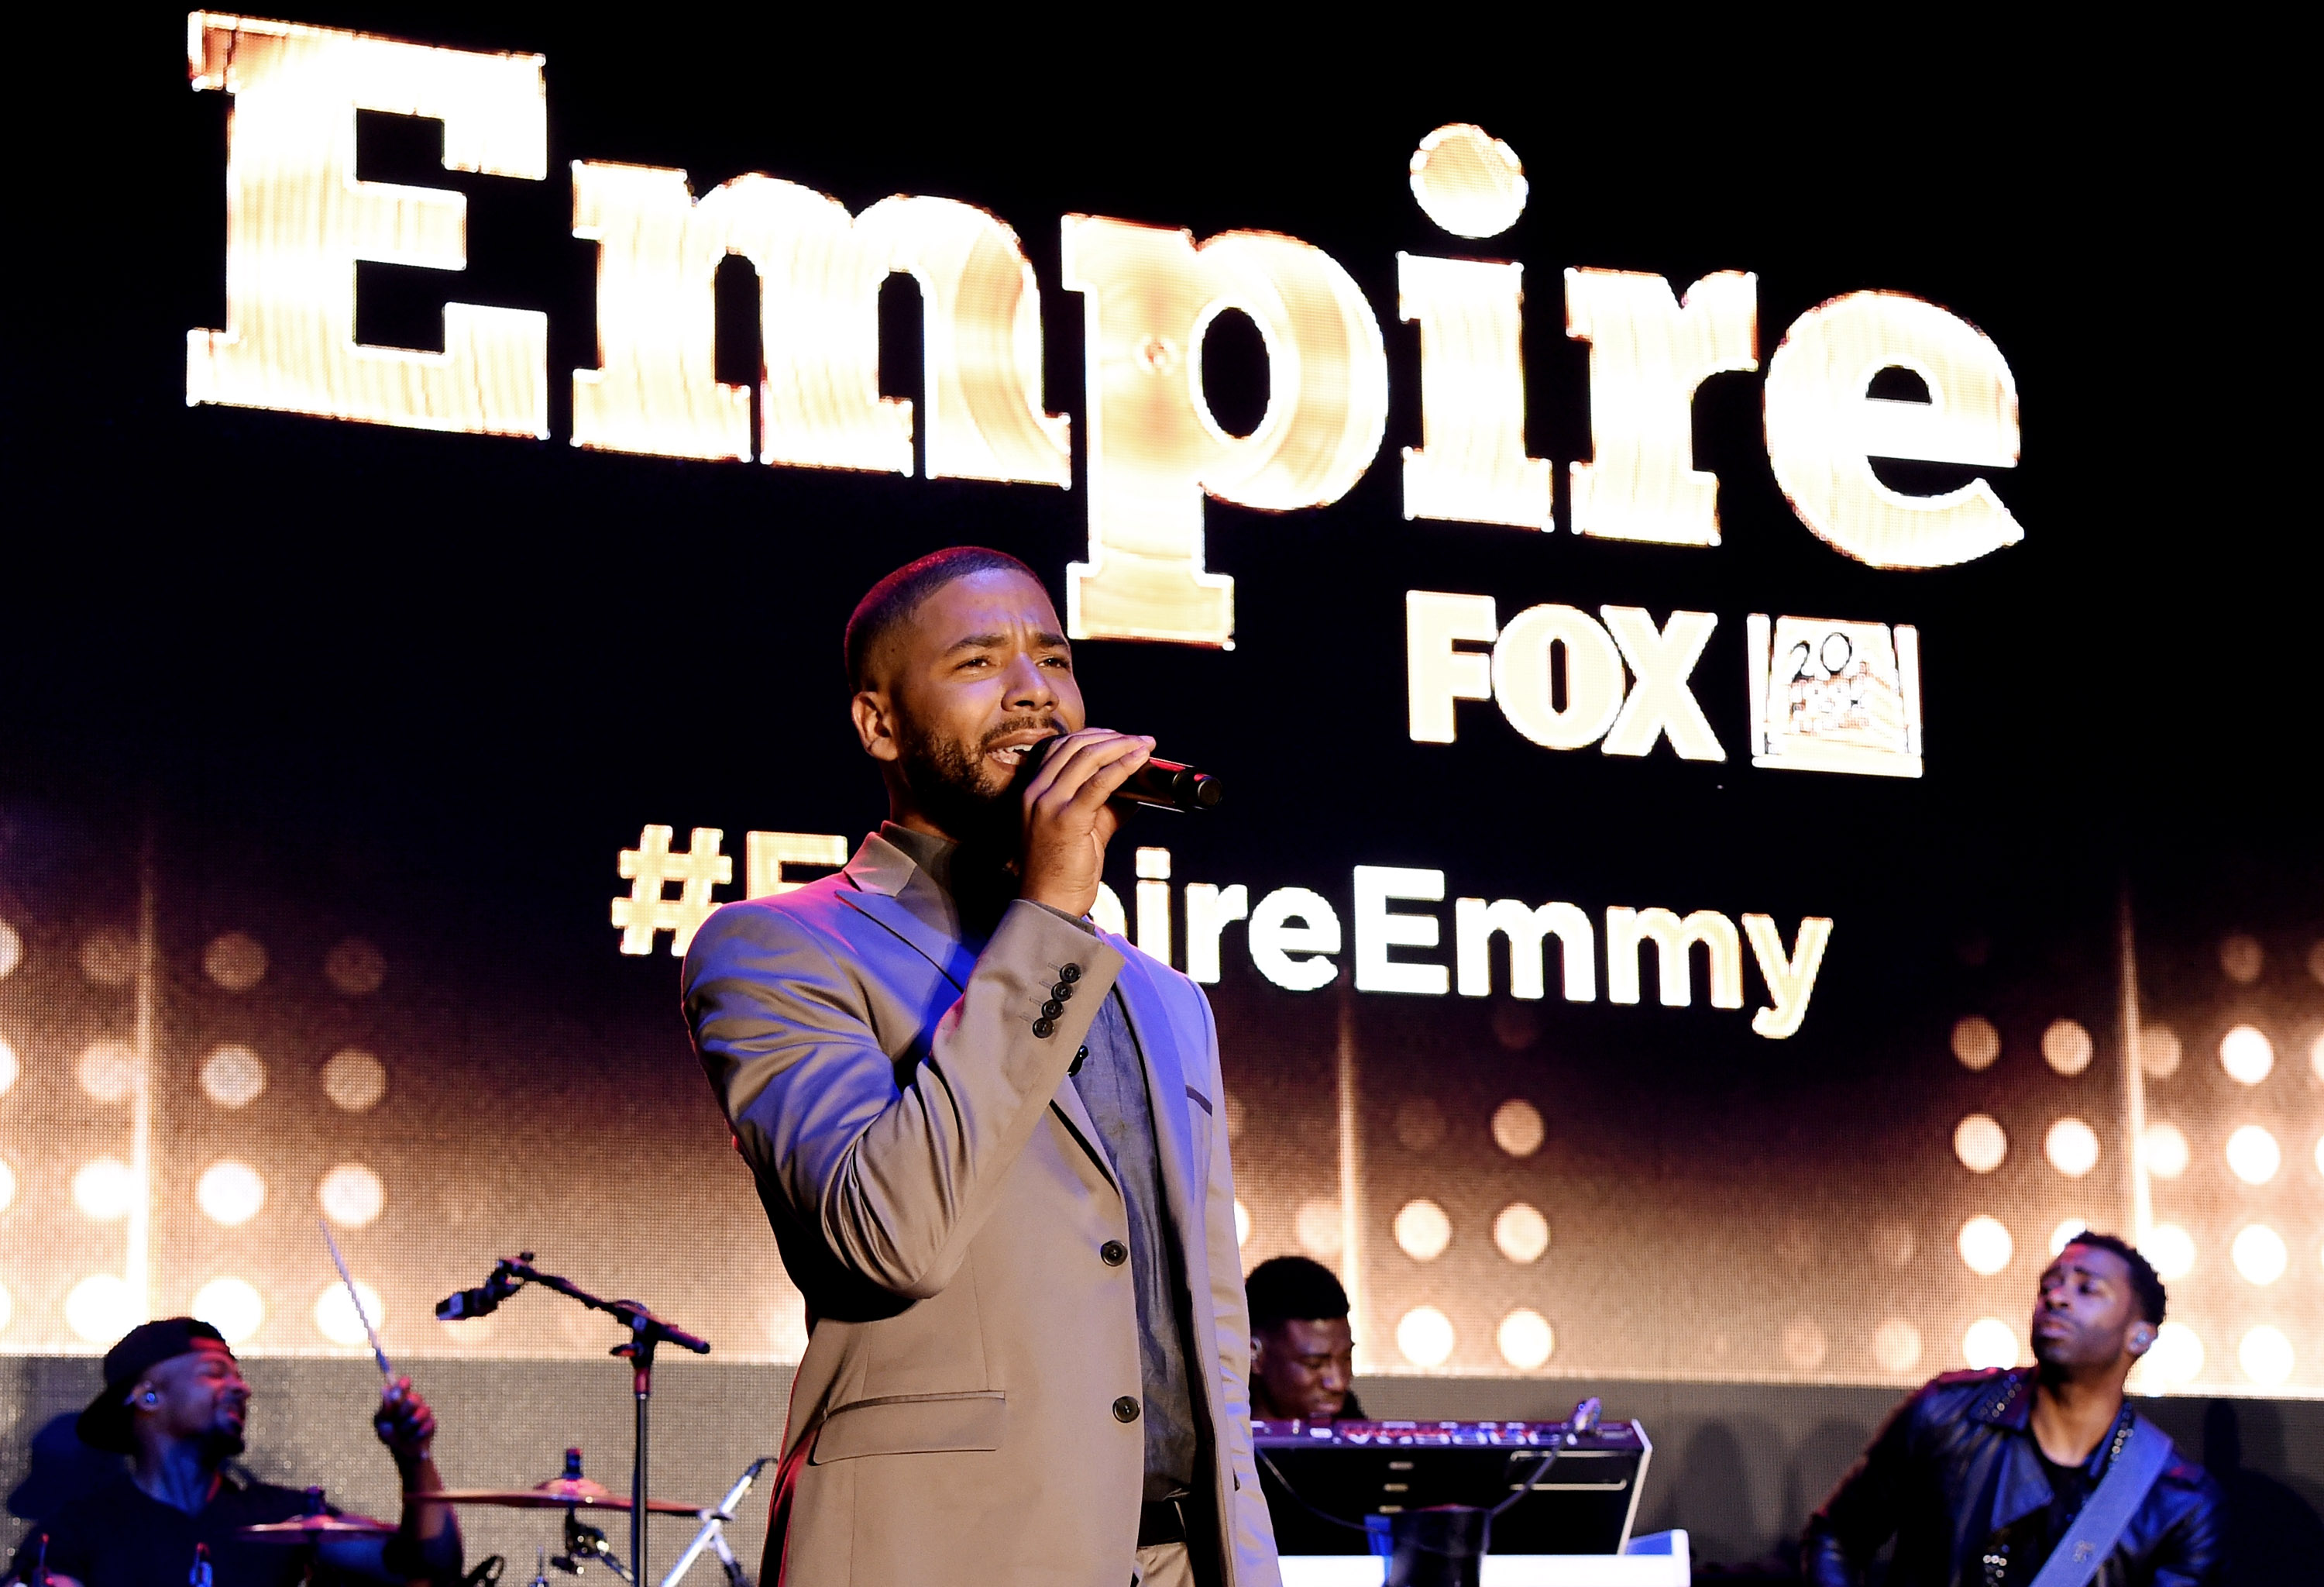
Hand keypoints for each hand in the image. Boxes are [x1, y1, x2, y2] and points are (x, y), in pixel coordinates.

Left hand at [372, 1377, 436, 1466]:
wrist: (403, 1452)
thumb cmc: (389, 1435)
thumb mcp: (382, 1422)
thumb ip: (385, 1408)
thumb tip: (384, 1389)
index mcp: (399, 1399)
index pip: (403, 1385)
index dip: (404, 1383)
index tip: (403, 1384)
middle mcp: (413, 1403)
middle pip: (414, 1398)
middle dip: (404, 1412)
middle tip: (397, 1420)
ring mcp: (423, 1412)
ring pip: (421, 1412)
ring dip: (409, 1426)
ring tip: (404, 1433)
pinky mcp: (432, 1423)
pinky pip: (427, 1425)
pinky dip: (417, 1434)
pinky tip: (412, 1438)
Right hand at [1016, 728, 1152, 917]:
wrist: (1048, 904)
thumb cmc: (1062, 872)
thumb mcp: (1082, 830)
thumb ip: (1104, 807)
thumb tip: (1136, 789)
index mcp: (1032, 791)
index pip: (1060, 747)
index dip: (1093, 736)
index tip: (1120, 739)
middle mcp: (1035, 792)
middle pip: (1074, 746)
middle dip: (1112, 737)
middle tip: (1140, 740)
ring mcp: (1047, 804)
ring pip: (1086, 757)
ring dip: (1122, 746)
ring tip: (1145, 746)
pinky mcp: (1066, 819)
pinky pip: (1099, 783)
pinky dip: (1123, 766)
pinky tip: (1140, 759)